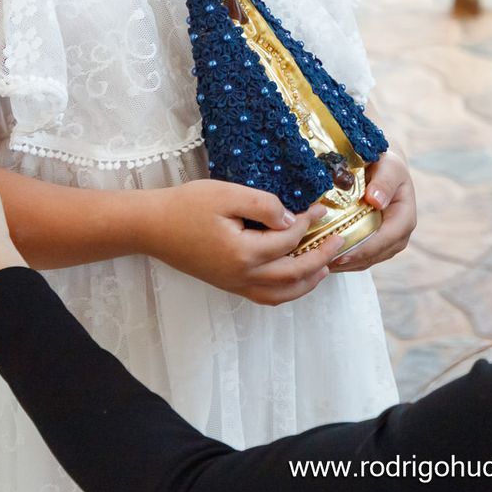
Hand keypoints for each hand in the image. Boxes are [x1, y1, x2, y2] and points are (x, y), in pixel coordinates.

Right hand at [141, 178, 340, 306]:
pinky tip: (293, 279)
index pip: (288, 239)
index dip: (308, 223)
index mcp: (244, 253)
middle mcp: (242, 276)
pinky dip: (285, 292)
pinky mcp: (227, 284)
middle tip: (339, 240)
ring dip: (307, 282)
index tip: (321, 208)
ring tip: (325, 267)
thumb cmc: (187, 206)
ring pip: (281, 294)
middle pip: (293, 273)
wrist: (152, 227)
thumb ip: (263, 205)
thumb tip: (291, 218)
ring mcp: (234, 284)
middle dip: (320, 257)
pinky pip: (264, 297)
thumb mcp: (227, 194)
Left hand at [328, 150, 416, 274]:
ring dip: (345, 264)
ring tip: (321, 263)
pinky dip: (344, 261)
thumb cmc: (386, 165)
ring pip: (367, 260)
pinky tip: (326, 259)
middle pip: (376, 254)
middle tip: (324, 262)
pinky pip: (361, 258)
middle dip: (351, 260)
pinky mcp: (376, 244)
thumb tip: (376, 201)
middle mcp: (400, 234)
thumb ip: (384, 181)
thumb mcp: (388, 166)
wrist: (383, 169)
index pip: (387, 238)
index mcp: (406, 217)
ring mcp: (388, 242)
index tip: (342, 253)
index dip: (365, 249)